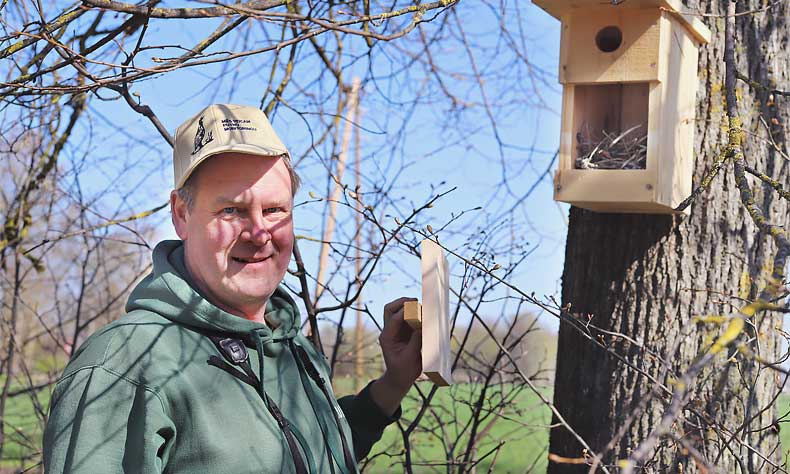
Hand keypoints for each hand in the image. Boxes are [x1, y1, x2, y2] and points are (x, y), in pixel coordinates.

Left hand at [369, 297, 421, 415]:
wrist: (400, 379)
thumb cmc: (403, 371)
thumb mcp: (410, 358)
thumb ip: (416, 342)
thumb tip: (423, 326)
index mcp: (387, 337)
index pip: (394, 319)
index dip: (405, 312)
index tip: (418, 310)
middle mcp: (389, 331)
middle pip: (390, 309)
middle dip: (402, 302)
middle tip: (416, 301)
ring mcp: (396, 330)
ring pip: (398, 310)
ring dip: (409, 306)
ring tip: (422, 306)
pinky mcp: (404, 331)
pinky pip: (408, 317)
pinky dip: (415, 313)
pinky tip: (424, 314)